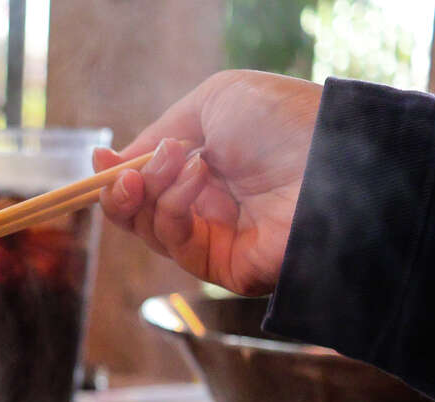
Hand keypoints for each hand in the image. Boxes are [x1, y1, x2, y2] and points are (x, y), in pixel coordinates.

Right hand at [92, 70, 321, 294]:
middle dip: (121, 193)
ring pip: (149, 230)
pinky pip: (175, 244)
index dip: (119, 176)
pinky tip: (198, 177)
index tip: (100, 161)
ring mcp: (216, 238)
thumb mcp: (214, 101)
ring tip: (180, 160)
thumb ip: (160, 131)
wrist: (334, 159)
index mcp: (210, 168)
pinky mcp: (222, 267)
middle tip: (127, 174)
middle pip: (138, 215)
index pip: (148, 184)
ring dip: (151, 192)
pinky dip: (173, 208)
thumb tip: (113, 163)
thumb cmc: (282, 121)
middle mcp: (210, 206)